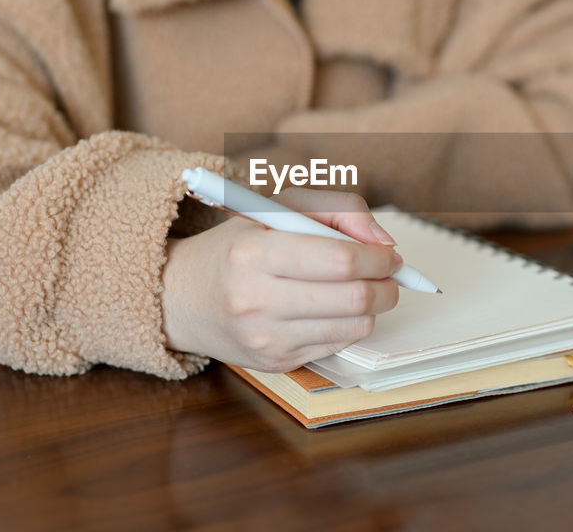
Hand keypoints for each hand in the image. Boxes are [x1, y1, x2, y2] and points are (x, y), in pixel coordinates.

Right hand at [161, 189, 400, 371]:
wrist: (183, 298)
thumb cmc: (239, 246)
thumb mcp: (278, 209)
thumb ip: (338, 209)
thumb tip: (384, 243)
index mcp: (253, 253)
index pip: (340, 260)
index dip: (378, 257)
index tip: (389, 253)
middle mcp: (256, 300)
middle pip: (354, 297)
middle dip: (387, 285)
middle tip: (389, 273)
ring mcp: (266, 338)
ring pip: (354, 325)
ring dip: (374, 306)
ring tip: (364, 288)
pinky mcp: (275, 363)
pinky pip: (338, 345)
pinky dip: (351, 324)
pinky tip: (336, 308)